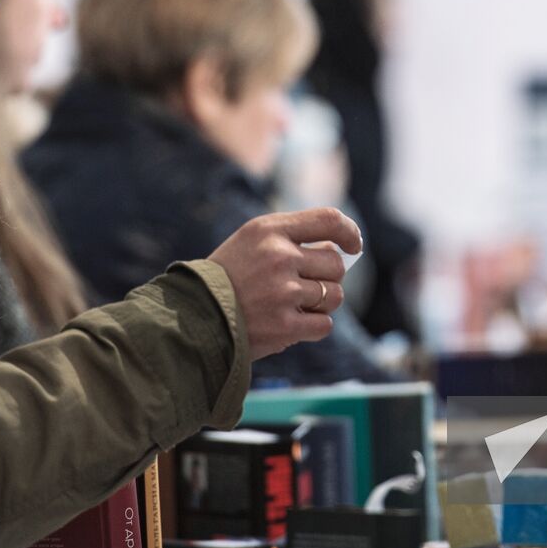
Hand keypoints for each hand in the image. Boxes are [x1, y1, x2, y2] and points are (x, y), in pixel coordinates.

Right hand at [208, 207, 361, 358]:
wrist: (193, 318)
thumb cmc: (228, 278)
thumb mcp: (251, 241)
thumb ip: (292, 238)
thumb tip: (342, 250)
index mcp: (269, 230)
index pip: (329, 220)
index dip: (349, 232)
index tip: (354, 245)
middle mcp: (278, 257)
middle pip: (336, 264)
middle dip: (328, 277)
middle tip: (304, 286)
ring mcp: (283, 292)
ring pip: (335, 295)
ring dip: (323, 303)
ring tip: (296, 306)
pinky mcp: (285, 326)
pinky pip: (324, 324)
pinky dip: (314, 327)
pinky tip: (292, 324)